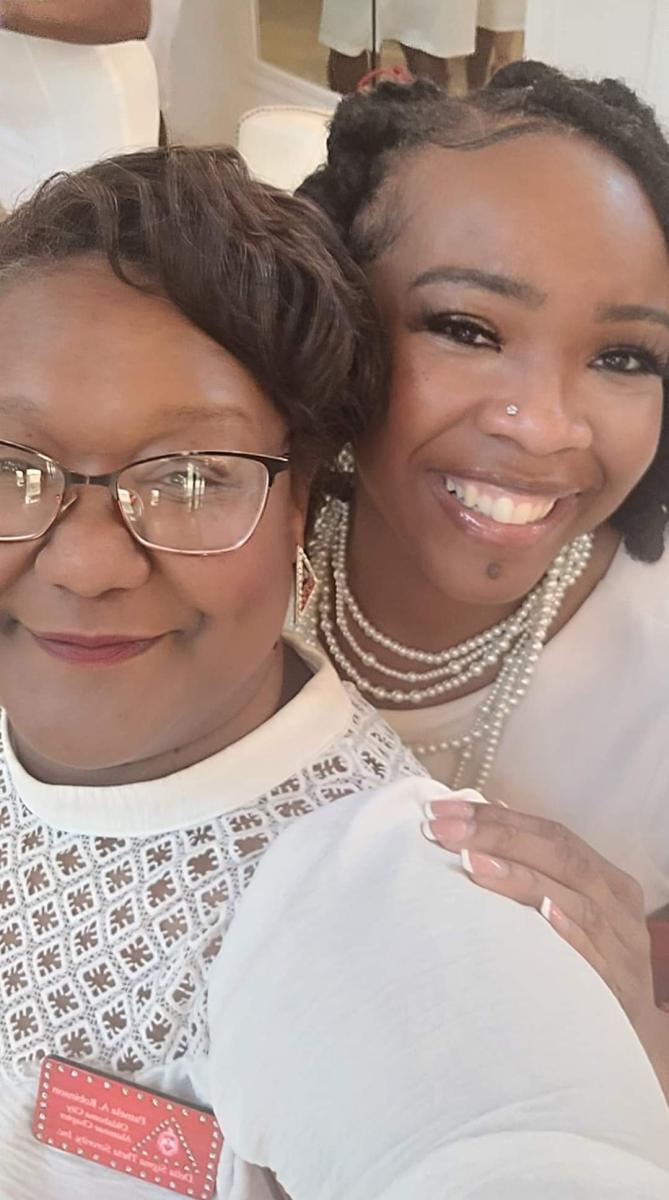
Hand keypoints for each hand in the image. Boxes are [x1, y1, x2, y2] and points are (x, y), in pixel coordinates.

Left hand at [422, 797, 668, 1096]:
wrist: (634, 1044)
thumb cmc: (587, 971)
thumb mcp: (569, 916)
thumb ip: (534, 877)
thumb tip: (474, 833)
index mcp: (605, 880)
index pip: (550, 833)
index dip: (497, 817)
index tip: (442, 811)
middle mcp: (618, 905)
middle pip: (560, 855)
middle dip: (496, 836)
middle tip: (442, 830)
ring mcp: (622, 946)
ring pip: (576, 896)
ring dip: (520, 876)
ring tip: (470, 861)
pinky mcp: (619, 988)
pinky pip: (595, 952)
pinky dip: (569, 929)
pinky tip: (541, 912)